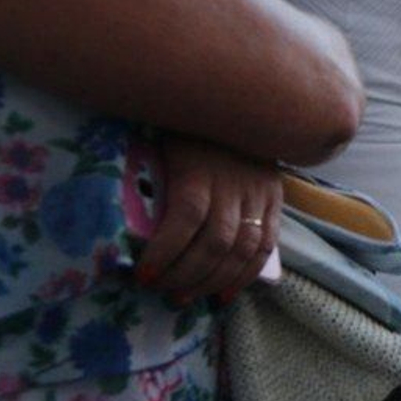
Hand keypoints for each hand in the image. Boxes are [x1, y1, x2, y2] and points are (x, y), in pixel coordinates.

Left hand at [139, 137, 280, 303]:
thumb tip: (125, 228)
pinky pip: (266, 245)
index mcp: (200, 168)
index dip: (165, 251)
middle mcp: (234, 184)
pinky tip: (223, 294)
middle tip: (161, 291)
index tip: (143, 275)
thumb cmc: (186, 128)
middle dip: (185, 275)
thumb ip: (153, 181)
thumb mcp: (163, 145)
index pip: (186, 217)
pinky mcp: (275, 200)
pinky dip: (245, 275)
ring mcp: (259, 193)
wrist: (238, 104)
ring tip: (185, 297)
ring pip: (242, 249)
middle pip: (215, 241)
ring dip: (212, 281)